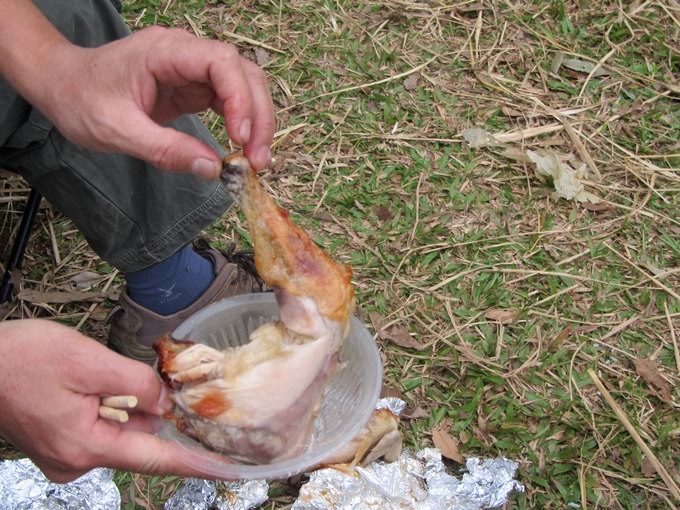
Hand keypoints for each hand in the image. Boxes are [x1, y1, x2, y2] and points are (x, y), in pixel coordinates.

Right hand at [0, 319, 213, 482]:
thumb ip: (136, 384)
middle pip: (138, 442)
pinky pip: (101, 430)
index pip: (156, 459)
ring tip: (139, 384)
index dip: (196, 463)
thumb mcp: (88, 360)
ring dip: (136, 411)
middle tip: (187, 396)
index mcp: (86, 446)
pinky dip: (116, 411)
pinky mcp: (58, 442)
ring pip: (120, 433)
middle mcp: (76, 460)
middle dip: (162, 417)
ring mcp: (65, 455)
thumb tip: (165, 405)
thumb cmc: (23, 357)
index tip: (229, 470)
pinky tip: (110, 386)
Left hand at [35, 27, 275, 176]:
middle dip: (259, 116)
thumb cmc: (80, 99)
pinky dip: (242, 125)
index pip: (221, 62)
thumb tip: (213, 169)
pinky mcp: (193, 87)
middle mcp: (185, 53)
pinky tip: (242, 149)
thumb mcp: (117, 131)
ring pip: (244, 87)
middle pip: (243, 74)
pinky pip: (230, 101)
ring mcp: (192, 70)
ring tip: (255, 160)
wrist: (62, 85)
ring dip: (257, 122)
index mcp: (164, 51)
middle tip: (258, 160)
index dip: (240, 98)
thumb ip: (165, 150)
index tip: (241, 138)